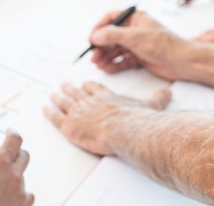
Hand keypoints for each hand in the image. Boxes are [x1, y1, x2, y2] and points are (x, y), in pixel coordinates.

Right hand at [0, 131, 32, 205]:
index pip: (14, 140)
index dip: (12, 133)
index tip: (10, 132)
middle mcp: (14, 177)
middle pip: (24, 156)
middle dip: (15, 154)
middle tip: (5, 159)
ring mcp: (21, 193)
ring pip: (21, 178)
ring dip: (12, 179)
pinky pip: (26, 195)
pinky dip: (17, 195)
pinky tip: (5, 199)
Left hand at [44, 81, 170, 155]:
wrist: (127, 130)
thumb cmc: (138, 119)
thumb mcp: (151, 105)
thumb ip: (158, 98)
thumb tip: (167, 91)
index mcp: (107, 97)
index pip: (95, 88)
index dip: (89, 86)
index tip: (85, 83)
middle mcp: (90, 101)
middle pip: (77, 93)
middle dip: (69, 89)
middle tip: (63, 84)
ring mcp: (79, 112)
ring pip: (64, 103)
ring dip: (57, 98)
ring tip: (52, 94)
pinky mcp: (70, 126)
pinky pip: (56, 117)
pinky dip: (50, 113)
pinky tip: (45, 108)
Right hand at [88, 9, 190, 80]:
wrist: (182, 62)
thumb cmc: (164, 45)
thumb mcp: (135, 37)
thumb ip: (113, 35)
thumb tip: (95, 35)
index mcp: (136, 18)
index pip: (112, 18)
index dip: (100, 27)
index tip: (91, 38)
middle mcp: (136, 29)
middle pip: (112, 36)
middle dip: (101, 46)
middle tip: (93, 56)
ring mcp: (138, 44)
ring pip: (116, 49)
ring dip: (106, 56)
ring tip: (98, 64)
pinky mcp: (140, 57)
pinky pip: (123, 60)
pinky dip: (114, 64)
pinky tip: (107, 69)